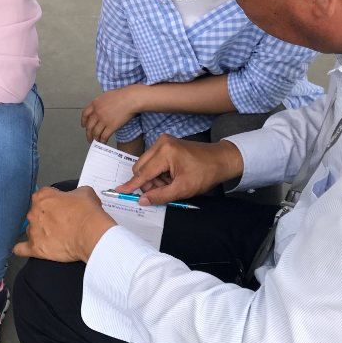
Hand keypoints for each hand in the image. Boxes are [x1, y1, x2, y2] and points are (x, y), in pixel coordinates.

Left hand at [13, 187, 115, 262]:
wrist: (90, 233)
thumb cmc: (87, 212)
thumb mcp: (84, 192)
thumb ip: (74, 193)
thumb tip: (74, 198)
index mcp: (42, 196)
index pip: (44, 196)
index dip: (55, 202)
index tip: (63, 207)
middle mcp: (34, 212)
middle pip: (36, 214)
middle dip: (47, 217)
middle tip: (62, 223)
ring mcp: (33, 231)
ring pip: (31, 230)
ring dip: (40, 232)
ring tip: (55, 238)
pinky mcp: (35, 248)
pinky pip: (21, 249)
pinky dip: (23, 249)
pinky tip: (28, 248)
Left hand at [81, 85, 143, 143]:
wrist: (131, 99)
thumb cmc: (122, 95)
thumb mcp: (106, 95)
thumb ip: (101, 103)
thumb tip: (101, 108)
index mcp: (95, 104)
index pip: (85, 114)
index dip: (83, 121)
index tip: (83, 126)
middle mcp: (97, 113)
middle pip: (89, 126)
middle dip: (88, 134)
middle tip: (89, 138)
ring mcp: (104, 120)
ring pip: (96, 132)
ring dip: (95, 138)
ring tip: (95, 141)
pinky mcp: (111, 127)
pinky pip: (104, 136)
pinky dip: (102, 141)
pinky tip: (102, 142)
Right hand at [115, 134, 243, 205]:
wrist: (221, 160)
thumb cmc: (206, 172)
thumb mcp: (183, 189)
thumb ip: (160, 196)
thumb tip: (143, 200)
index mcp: (166, 152)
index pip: (143, 172)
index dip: (132, 184)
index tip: (120, 191)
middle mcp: (161, 142)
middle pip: (141, 167)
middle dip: (148, 183)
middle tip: (162, 192)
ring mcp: (163, 141)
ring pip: (146, 165)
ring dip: (154, 179)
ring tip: (170, 184)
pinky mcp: (166, 144)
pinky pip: (153, 161)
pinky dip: (158, 173)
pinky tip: (170, 178)